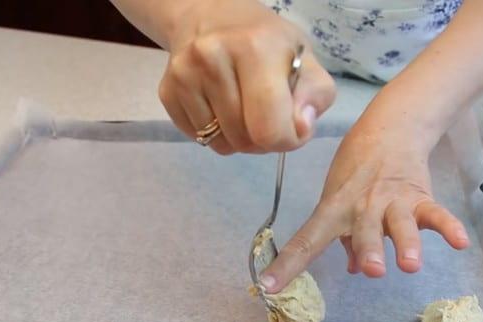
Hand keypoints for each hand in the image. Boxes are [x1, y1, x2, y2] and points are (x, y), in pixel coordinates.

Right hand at [160, 0, 335, 154]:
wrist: (210, 16)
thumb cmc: (266, 41)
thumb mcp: (304, 58)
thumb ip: (315, 96)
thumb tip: (300, 128)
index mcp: (255, 48)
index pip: (270, 129)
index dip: (287, 140)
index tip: (291, 126)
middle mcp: (212, 58)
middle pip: (245, 140)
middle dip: (263, 139)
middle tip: (267, 114)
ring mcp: (184, 75)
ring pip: (221, 144)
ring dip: (239, 138)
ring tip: (244, 108)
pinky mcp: (167, 91)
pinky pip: (199, 138)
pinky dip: (216, 133)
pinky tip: (221, 105)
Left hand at [259, 105, 469, 292]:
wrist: (389, 129)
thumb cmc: (355, 172)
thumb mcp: (338, 200)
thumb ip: (346, 239)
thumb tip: (353, 269)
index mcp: (334, 209)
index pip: (306, 240)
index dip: (287, 265)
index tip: (268, 287)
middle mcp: (362, 206)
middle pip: (363, 230)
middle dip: (368, 249)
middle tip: (371, 271)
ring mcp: (393, 201)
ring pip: (399, 223)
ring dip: (405, 243)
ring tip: (410, 264)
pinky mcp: (420, 195)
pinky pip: (436, 213)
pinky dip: (448, 226)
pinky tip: (460, 242)